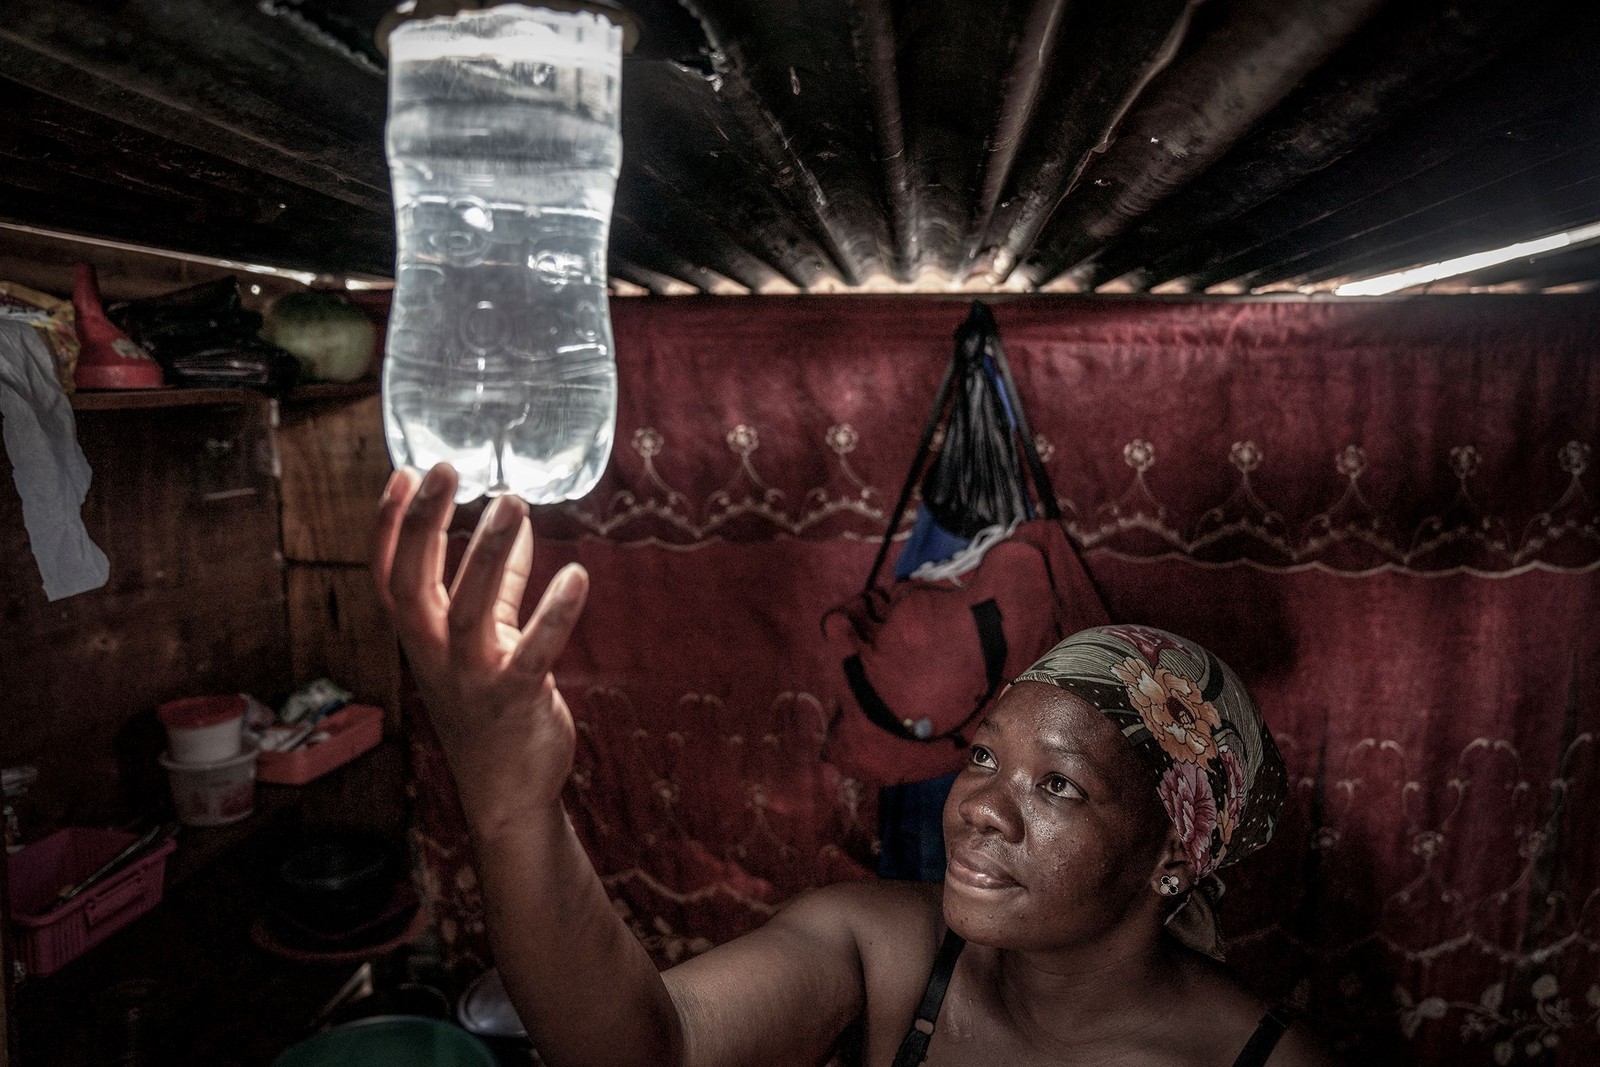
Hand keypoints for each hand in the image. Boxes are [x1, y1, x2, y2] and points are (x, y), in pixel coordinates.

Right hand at [371, 463, 588, 827]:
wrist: (507, 791)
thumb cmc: (492, 706)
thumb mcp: (487, 638)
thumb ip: (499, 582)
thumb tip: (514, 525)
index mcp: (420, 636)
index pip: (388, 573)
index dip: (389, 524)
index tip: (408, 472)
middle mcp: (433, 655)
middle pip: (413, 583)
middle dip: (424, 525)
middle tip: (447, 469)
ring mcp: (470, 679)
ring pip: (466, 611)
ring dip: (486, 554)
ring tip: (511, 502)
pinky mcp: (515, 700)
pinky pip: (532, 653)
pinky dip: (554, 614)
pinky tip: (578, 575)